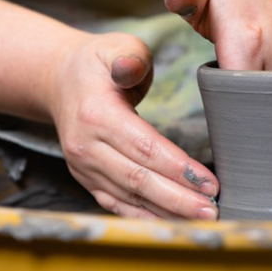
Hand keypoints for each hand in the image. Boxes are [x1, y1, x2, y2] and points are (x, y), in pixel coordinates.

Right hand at [44, 32, 218, 219]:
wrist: (59, 81)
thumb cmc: (97, 63)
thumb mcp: (116, 46)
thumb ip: (130, 57)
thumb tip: (132, 70)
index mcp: (96, 114)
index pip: (144, 147)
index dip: (178, 168)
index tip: (210, 182)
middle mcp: (86, 146)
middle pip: (138, 180)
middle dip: (178, 198)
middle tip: (212, 210)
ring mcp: (83, 167)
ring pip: (129, 197)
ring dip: (166, 212)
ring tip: (200, 220)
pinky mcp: (86, 179)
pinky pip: (116, 204)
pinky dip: (144, 217)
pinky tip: (170, 224)